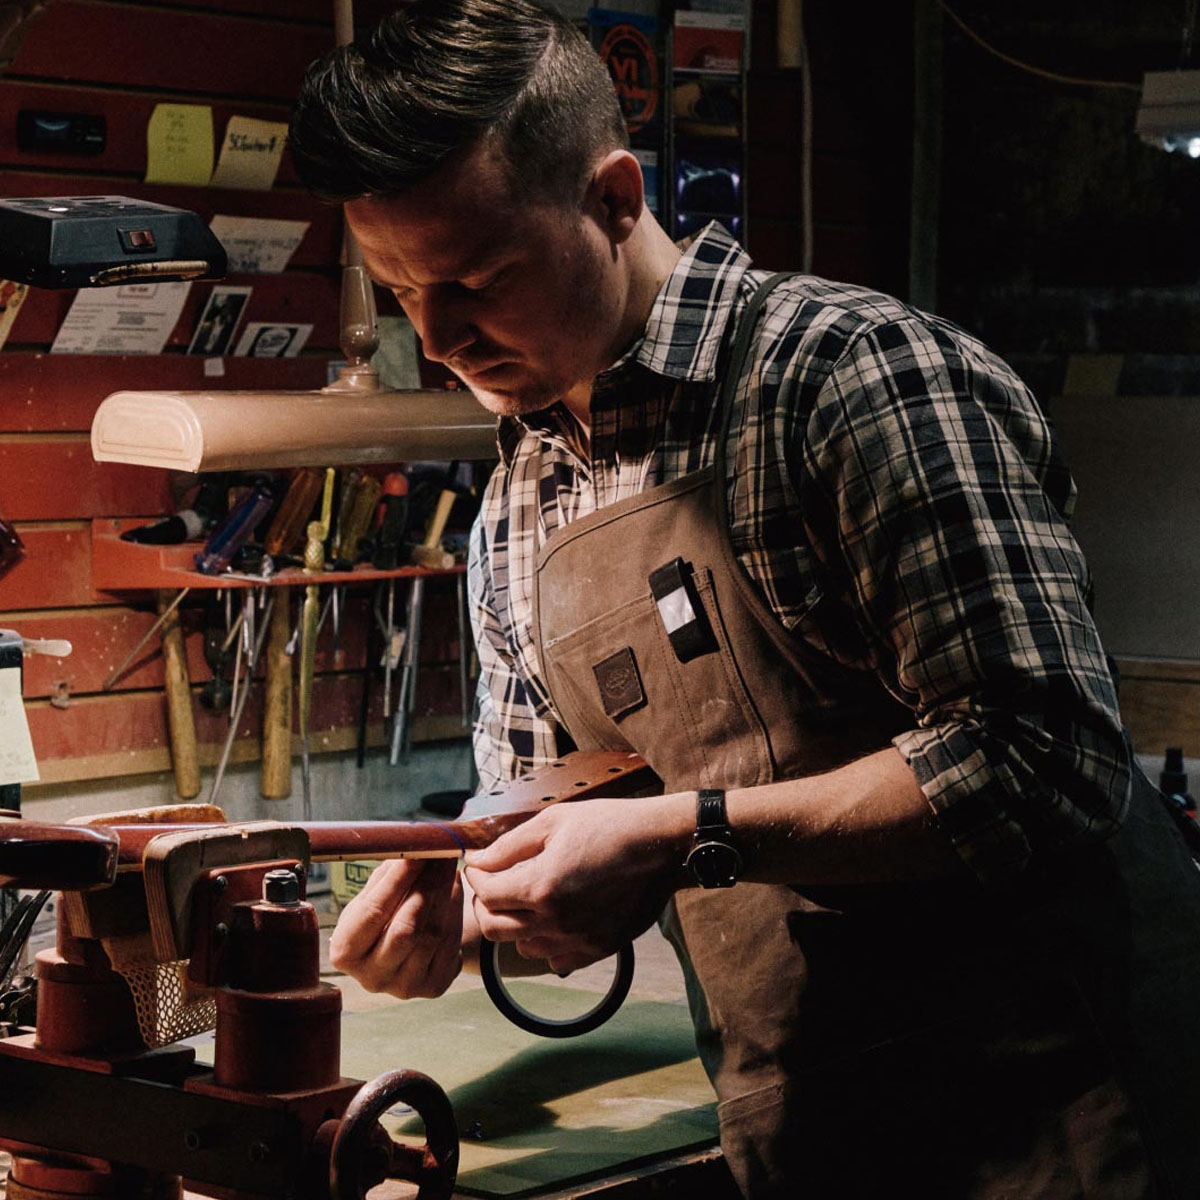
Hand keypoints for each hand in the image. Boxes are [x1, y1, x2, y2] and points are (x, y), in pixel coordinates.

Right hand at [328, 857, 463, 998]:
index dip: (397, 880)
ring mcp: (403, 987)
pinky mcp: (433, 988)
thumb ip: (387, 875)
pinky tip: (454, 888)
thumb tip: (411, 847)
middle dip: (427, 885)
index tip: (416, 853)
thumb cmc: (385, 913)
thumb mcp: (373, 896)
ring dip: (445, 894)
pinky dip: (455, 911)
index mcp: (345, 952)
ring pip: (432, 935)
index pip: (373, 912)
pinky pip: (450, 944)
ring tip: (449, 866)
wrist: (406, 948)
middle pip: (405, 928)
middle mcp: (371, 977)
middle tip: (442, 855)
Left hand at [463, 794, 689, 974]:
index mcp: (541, 885)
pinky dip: (547, 944)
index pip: (486, 895)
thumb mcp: (554, 821)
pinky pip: (556, 961)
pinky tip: (555, 920)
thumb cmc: (609, 825)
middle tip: (494, 885)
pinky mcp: (598, 950)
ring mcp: (577, 940)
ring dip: (517, 925)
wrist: (662, 846)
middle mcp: (555, 921)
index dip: (476, 879)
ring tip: (528, 900)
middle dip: (486, 905)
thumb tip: (477, 860)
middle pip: (495, 929)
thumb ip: (509, 845)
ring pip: (523, 947)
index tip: (478, 867)